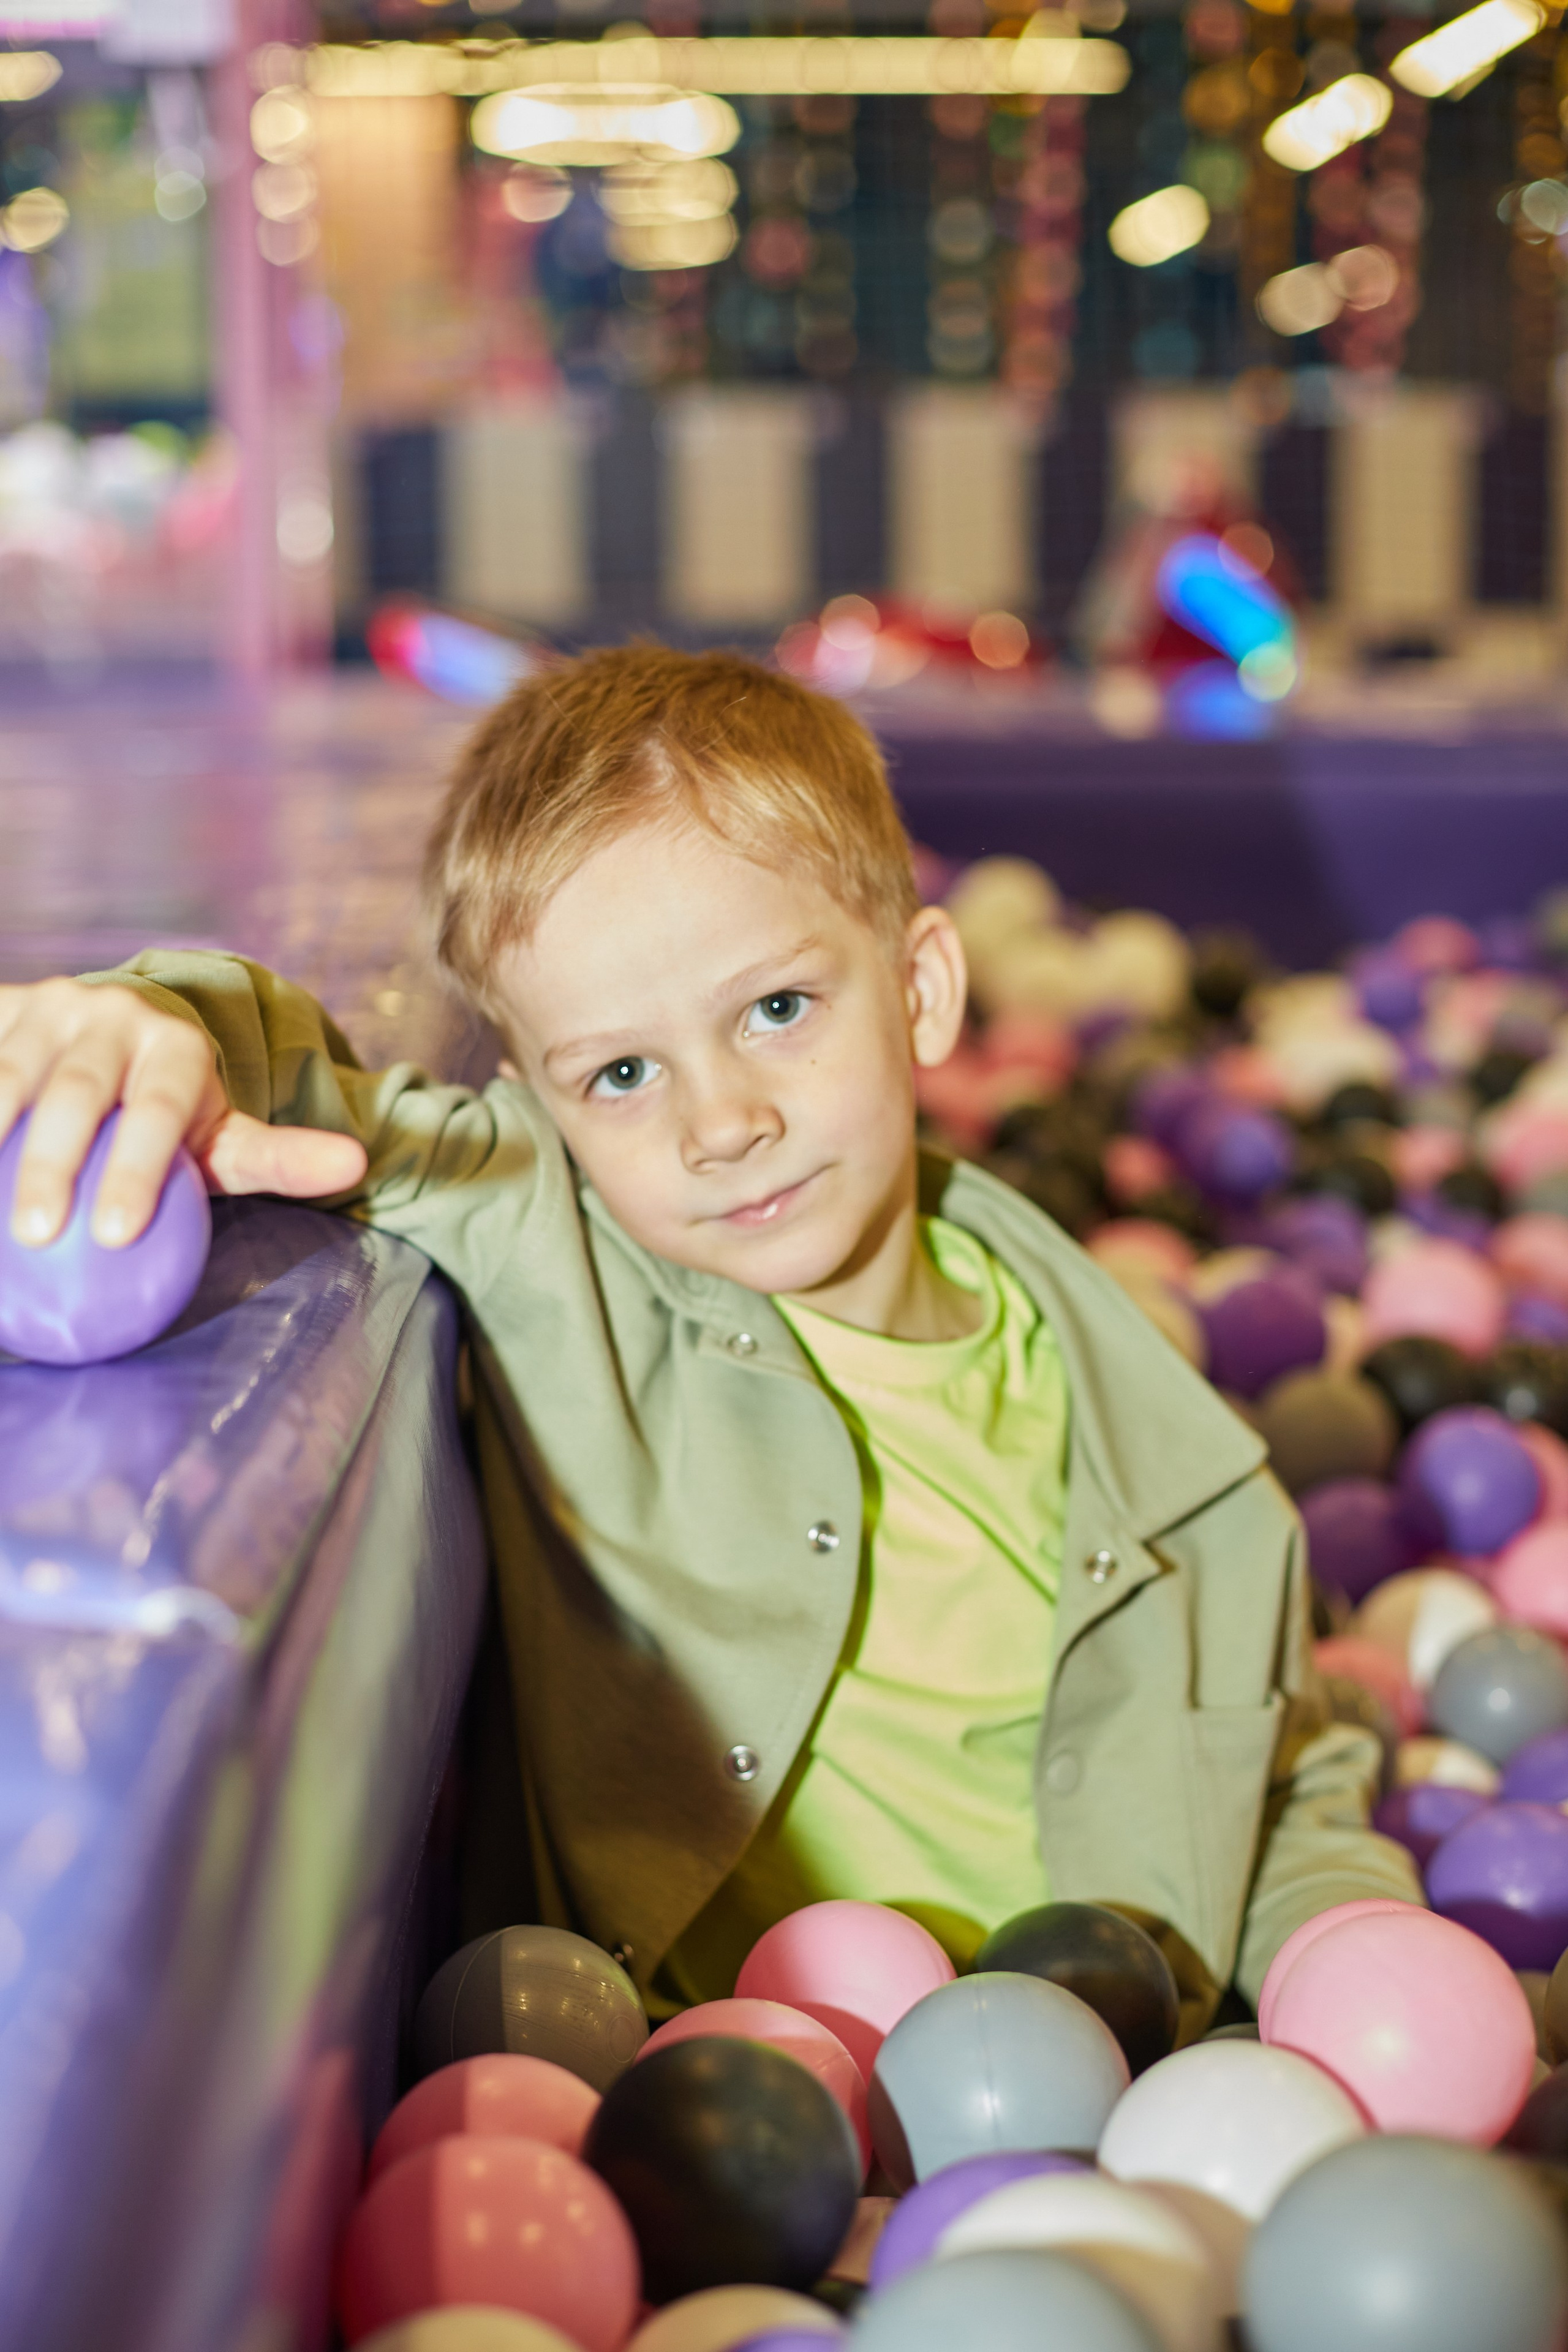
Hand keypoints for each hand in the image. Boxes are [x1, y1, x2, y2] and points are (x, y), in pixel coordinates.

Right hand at [0, 978, 369, 1247]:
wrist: (114, 1030)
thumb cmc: (176, 1106)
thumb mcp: (225, 1131)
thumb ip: (280, 1155)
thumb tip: (354, 1165)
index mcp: (174, 1044)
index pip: (160, 1109)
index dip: (139, 1167)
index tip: (115, 1233)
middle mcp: (109, 1016)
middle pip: (79, 1092)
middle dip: (55, 1163)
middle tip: (39, 1235)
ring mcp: (47, 1011)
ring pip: (14, 1074)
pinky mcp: (4, 1013)